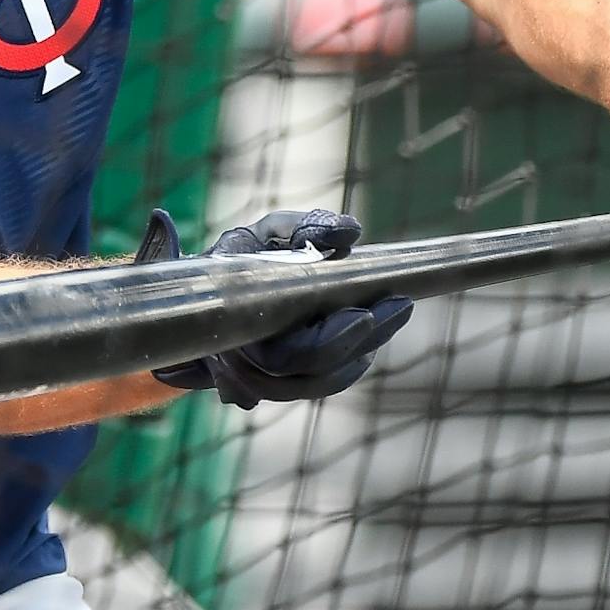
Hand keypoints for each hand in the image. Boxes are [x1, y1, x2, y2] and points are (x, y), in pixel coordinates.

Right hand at [134, 207, 413, 409]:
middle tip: (400, 305)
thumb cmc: (244, 253)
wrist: (209, 287)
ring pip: (316, 382)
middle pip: (310, 373)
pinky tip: (372, 334)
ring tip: (394, 314)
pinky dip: (347, 361)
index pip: (287, 356)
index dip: (330, 340)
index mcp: (233, 328)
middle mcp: (240, 367)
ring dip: (360, 351)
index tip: (365, 312)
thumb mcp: (270, 230)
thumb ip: (308, 227)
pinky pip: (316, 380)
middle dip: (361, 340)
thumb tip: (349, 233)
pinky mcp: (277, 381)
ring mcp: (256, 382)